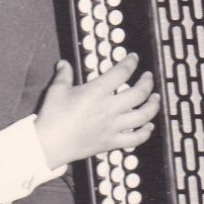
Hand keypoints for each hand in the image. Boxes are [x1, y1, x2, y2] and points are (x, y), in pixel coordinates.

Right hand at [35, 53, 160, 168]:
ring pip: (143, 115)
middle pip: (139, 93)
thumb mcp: (56, 90)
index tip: (134, 59)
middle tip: (148, 77)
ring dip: (153, 105)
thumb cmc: (52, 117)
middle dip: (147, 82)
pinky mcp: (112, 142)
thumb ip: (63, 75)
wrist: (49, 144)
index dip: (131, 62)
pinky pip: (136, 138)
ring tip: (155, 98)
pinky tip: (148, 126)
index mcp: (96, 92)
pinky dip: (146, 132)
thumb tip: (64, 64)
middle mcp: (109, 108)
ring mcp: (113, 126)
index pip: (122, 72)